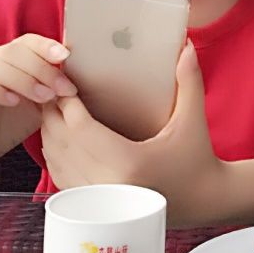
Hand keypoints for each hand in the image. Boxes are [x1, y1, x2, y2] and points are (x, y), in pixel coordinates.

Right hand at [0, 34, 77, 178]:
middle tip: (62, 89)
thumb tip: (76, 84)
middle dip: (43, 68)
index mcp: (8, 61)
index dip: (46, 46)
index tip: (66, 57)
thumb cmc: (5, 126)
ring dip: (24, 79)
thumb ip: (51, 92)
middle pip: (15, 51)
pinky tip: (14, 102)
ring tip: (43, 97)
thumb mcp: (35, 107)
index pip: (27, 42)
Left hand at [41, 41, 226, 226]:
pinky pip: (62, 177)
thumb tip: (186, 46)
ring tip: (51, 107)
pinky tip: (58, 137)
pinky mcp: (97, 206)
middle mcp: (108, 186)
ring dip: (49, 133)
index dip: (66, 103)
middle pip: (61, 143)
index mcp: (128, 164)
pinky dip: (54, 155)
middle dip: (51, 113)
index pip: (80, 129)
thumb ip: (189, 80)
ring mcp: (100, 200)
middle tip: (52, 87)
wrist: (205, 201)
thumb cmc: (199, 161)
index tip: (65, 82)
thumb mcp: (193, 120)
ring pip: (56, 161)